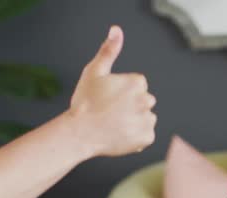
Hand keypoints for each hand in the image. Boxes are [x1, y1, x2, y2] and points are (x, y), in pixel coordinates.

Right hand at [68, 25, 156, 157]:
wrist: (79, 133)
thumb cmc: (85, 102)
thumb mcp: (94, 71)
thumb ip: (109, 50)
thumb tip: (117, 30)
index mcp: (137, 82)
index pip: (138, 85)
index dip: (122, 91)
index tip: (109, 98)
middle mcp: (147, 100)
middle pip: (143, 101)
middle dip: (131, 105)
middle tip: (111, 112)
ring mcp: (147, 120)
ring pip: (145, 117)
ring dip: (134, 120)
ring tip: (114, 124)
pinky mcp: (147, 137)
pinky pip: (145, 134)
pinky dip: (136, 136)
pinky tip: (120, 134)